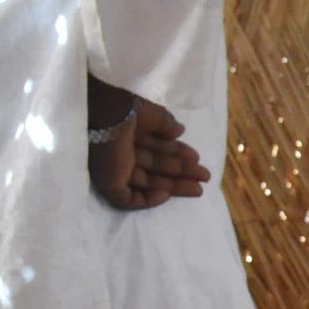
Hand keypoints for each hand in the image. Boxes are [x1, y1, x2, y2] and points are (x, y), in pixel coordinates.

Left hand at [88, 94, 210, 210]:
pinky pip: (127, 199)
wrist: (103, 114)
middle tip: (205, 177)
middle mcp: (123, 152)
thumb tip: (180, 131)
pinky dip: (147, 199)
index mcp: (130, 133)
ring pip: (147, 183)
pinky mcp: (108, 183)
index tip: (196, 157)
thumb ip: (165, 123)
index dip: (177, 152)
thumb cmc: (124, 109)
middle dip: (181, 172)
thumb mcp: (151, 113)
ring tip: (198, 189)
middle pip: (156, 166)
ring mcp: (115, 169)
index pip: (157, 147)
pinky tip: (166, 194)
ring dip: (172, 186)